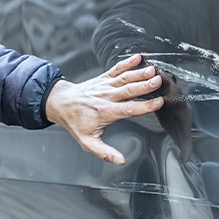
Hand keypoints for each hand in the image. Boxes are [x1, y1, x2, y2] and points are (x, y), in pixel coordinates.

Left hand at [45, 54, 164, 164]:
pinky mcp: (103, 78)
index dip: (144, 106)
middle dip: (144, 86)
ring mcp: (105, 86)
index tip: (158, 102)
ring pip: (124, 78)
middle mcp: (106, 97)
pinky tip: (138, 57)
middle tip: (158, 81)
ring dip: (139, 73)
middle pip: (128, 90)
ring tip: (153, 70)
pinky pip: (116, 69)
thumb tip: (120, 160)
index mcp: (105, 112)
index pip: (128, 109)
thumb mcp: (87, 142)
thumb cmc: (75, 122)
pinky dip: (127, 62)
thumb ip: (104, 152)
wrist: (60, 104)